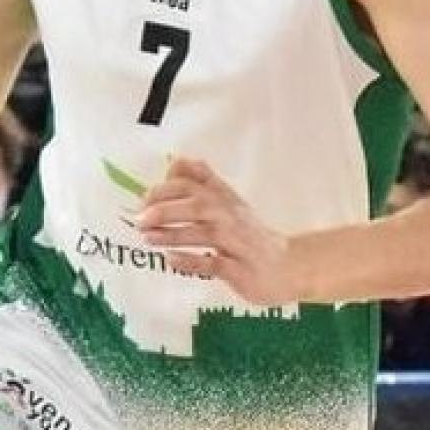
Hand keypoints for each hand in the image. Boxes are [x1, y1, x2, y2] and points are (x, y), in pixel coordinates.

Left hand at [135, 157, 299, 305]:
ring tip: (148, 238)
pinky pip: (215, 263)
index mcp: (225, 199)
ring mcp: (237, 243)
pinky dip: (192, 261)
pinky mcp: (241, 269)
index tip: (144, 198)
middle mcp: (231, 216)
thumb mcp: (230, 203)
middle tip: (140, 218)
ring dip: (174, 233)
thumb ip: (206, 182)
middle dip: (166, 208)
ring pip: (204, 233)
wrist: (290, 265)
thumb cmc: (251, 235)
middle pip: (198, 204)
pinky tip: (172, 259)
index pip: (195, 182)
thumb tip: (178, 160)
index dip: (168, 186)